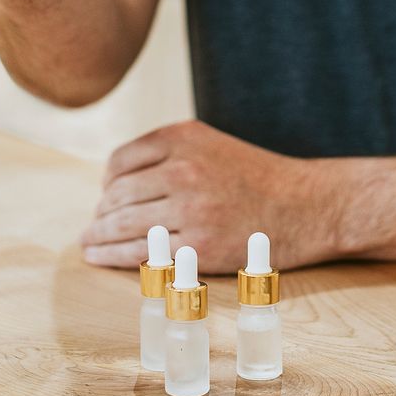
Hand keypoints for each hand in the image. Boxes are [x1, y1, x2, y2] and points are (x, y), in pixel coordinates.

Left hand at [80, 119, 341, 272]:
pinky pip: (142, 253)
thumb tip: (114, 180)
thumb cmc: (255, 177)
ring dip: (98, 236)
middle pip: (118, 194)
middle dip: (100, 214)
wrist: (306, 204)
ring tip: (89, 244)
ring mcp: (190, 207)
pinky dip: (114, 257)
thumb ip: (166, 153)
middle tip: (92, 227)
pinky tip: (102, 258)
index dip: (106, 184)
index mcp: (181, 137)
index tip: (104, 198)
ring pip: (124, 224)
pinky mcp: (200, 245)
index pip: (120, 161)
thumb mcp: (209, 144)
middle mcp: (181, 167)